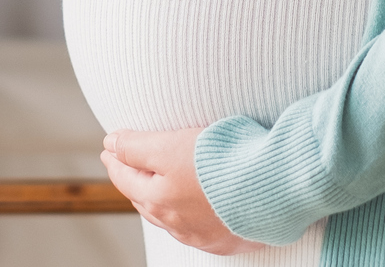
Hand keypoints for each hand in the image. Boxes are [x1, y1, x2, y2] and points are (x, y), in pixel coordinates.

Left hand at [102, 127, 261, 254]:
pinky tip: (190, 207)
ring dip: (158, 199)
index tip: (109, 148)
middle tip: (126, 164)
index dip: (115, 159)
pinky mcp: (228, 238)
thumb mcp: (169, 145)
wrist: (275, 186)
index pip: (125, 178)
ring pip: (170, 217)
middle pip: (145, 200)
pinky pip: (198, 227)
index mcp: (157, 200)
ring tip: (152, 185)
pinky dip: (187, 214)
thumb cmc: (222, 161)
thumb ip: (136, 147)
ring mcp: (203, 235)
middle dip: (134, 181)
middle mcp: (177, 224)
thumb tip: (110, 145)